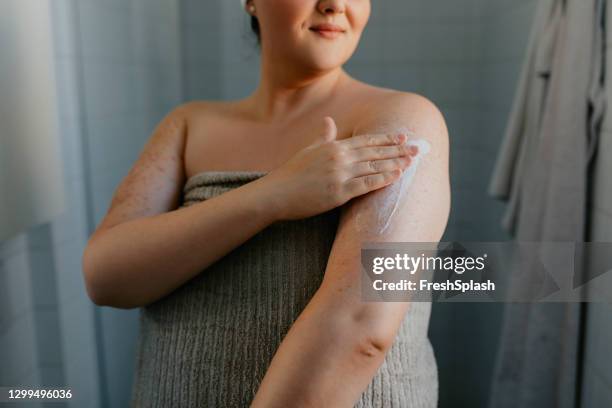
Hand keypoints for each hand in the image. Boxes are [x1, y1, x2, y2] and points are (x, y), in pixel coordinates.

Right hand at [261, 116, 417, 220]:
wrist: (275, 193)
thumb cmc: (291, 174)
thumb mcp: (308, 150)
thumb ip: (323, 137)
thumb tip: (329, 121)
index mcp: (333, 146)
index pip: (366, 140)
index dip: (387, 138)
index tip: (403, 137)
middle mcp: (339, 158)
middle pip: (375, 152)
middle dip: (398, 149)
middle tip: (418, 148)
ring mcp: (339, 175)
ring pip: (375, 166)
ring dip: (396, 163)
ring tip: (412, 161)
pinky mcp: (338, 193)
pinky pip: (367, 184)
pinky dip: (383, 179)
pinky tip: (397, 175)